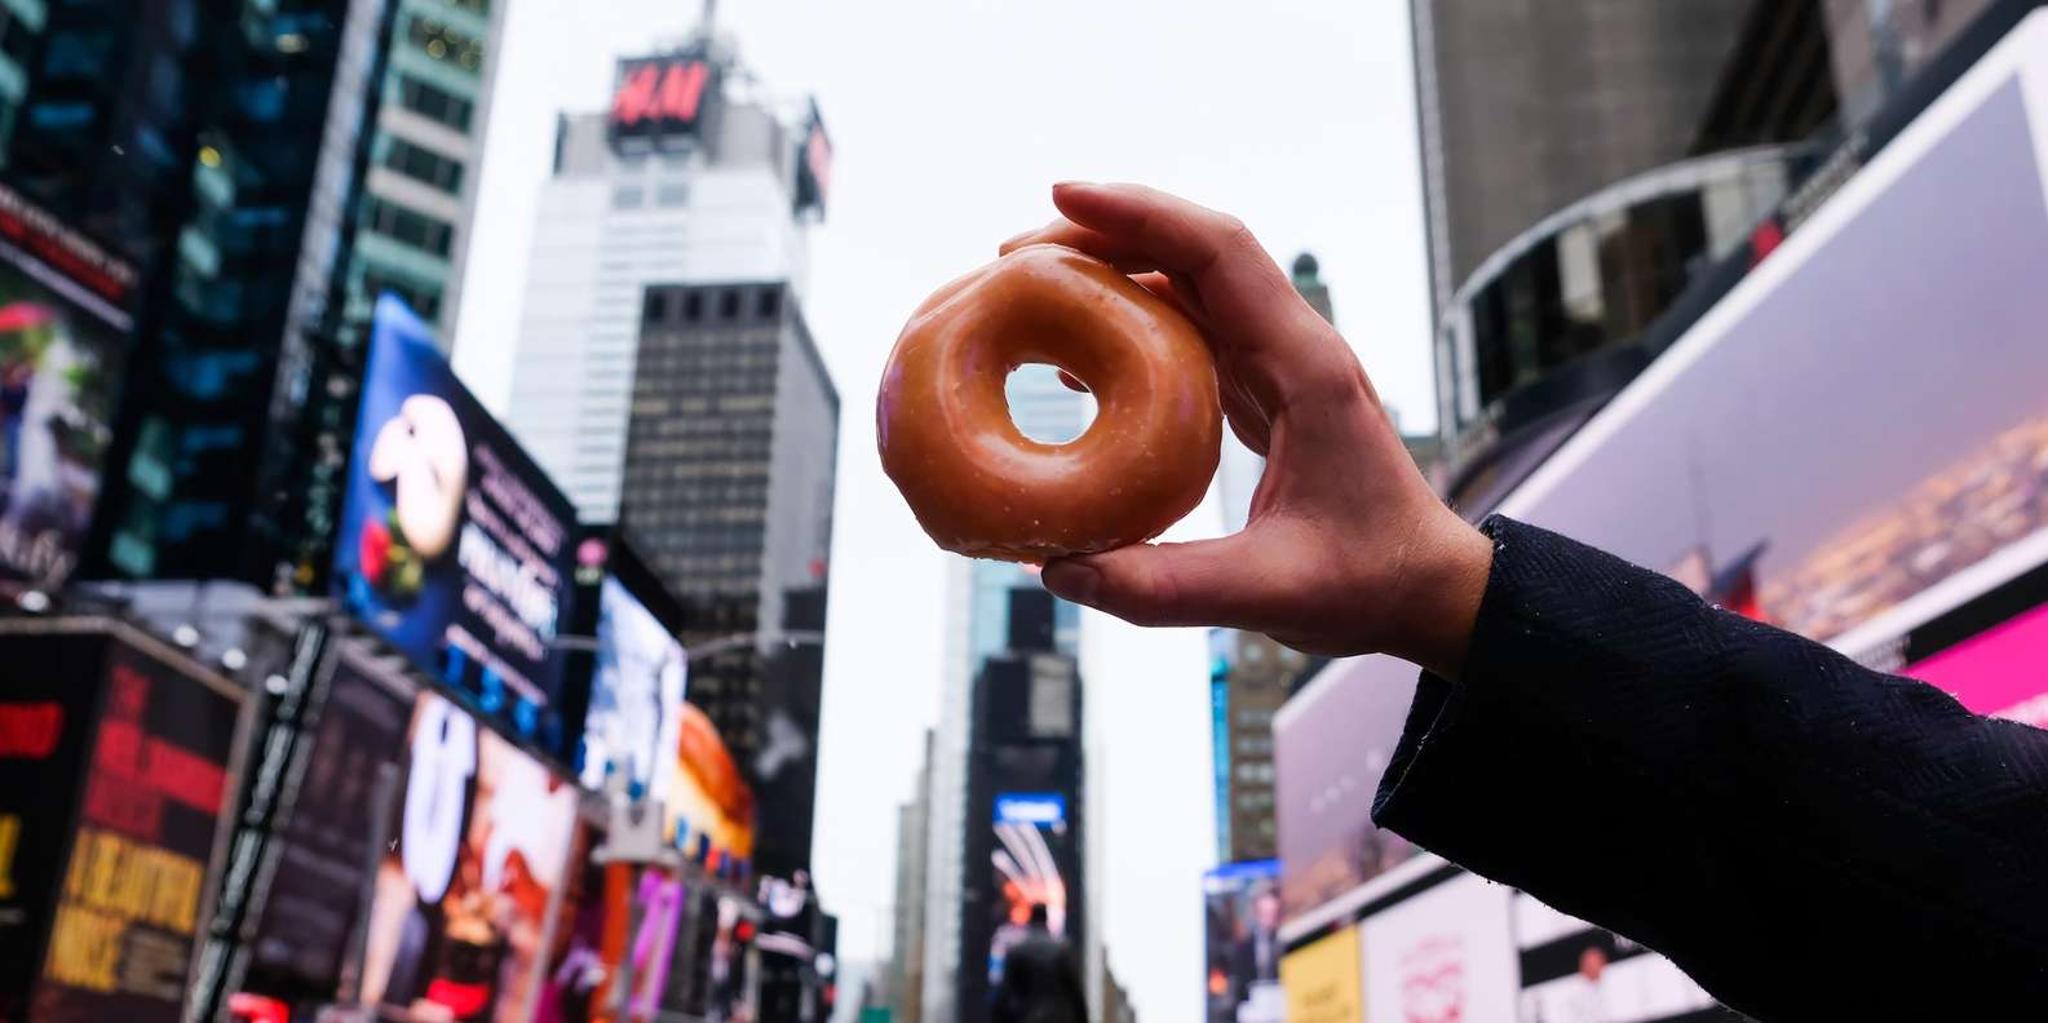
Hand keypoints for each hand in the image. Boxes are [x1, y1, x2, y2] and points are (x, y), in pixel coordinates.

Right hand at [1001, 182, 1492, 677]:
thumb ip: (1164, 588)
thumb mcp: (1268, 595)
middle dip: (1104, 233)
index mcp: (1305, 368)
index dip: (1139, 214)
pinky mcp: (1265, 390)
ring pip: (1188, 286)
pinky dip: (1129, 324)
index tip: (1061, 195)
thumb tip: (1057, 572)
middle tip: (1011, 255)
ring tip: (1028, 290)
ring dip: (1112, 273)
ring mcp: (1279, 365)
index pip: (1217, 253)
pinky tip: (1075, 357)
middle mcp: (1293, 347)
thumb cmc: (1370, 584)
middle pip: (1191, 253)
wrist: (1430, 591)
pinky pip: (1189, 332)